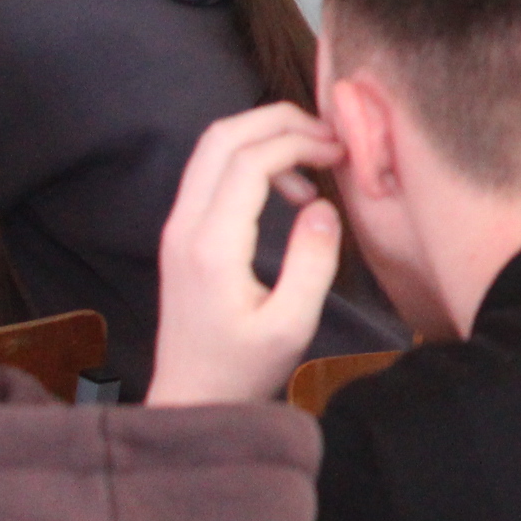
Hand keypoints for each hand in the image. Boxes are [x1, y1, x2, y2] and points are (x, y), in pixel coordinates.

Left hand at [148, 103, 344, 406]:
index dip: (300, 142)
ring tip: (315, 161)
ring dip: (266, 137)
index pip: (250, 160)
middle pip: (222, 136)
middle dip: (280, 120)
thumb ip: (312, 262)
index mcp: (211, 245)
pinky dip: (254, 160)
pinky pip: (213, 172)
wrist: (189, 400)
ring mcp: (178, 228)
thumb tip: (323, 207)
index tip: (341, 153)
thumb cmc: (242, 370)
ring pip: (213, 148)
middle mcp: (185, 226)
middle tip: (329, 137)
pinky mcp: (183, 235)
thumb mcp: (291, 325)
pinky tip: (289, 191)